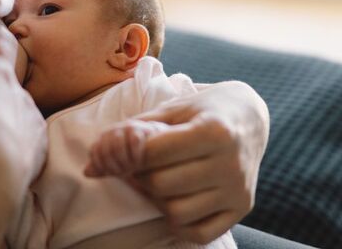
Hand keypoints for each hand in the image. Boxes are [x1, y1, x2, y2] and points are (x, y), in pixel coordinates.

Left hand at [84, 120, 169, 176]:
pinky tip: (139, 161)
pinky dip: (136, 155)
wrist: (153, 141)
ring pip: (118, 146)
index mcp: (103, 138)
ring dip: (124, 161)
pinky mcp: (140, 128)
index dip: (101, 166)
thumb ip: (100, 168)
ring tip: (132, 169)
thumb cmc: (130, 154)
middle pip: (106, 151)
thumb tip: (85, 173)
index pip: (95, 152)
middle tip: (124, 174)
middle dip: (114, 166)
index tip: (111, 174)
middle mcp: (112, 131)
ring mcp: (126, 127)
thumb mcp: (114, 163)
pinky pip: (134, 142)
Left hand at [87, 82, 268, 243]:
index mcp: (214, 130)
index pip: (153, 154)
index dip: (129, 156)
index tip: (128, 152)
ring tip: (160, 181)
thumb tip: (92, 167)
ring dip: (157, 200)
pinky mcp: (242, 208)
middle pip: (161, 185)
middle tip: (141, 167)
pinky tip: (178, 199)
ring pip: (177, 212)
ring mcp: (238, 189)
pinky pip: (199, 232)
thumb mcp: (171, 109)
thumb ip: (132, 133)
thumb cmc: (203, 109)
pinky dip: (180, 221)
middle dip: (141, 177)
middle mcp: (230, 163)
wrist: (249, 116)